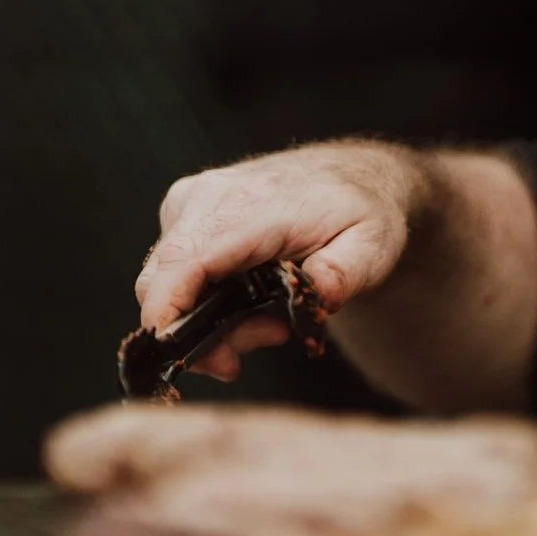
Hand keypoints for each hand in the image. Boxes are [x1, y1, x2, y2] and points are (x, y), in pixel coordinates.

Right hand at [133, 141, 425, 381]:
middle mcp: (207, 198)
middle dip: (203, 335)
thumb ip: (346, 272)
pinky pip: (171, 272)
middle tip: (269, 339)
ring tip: (271, 324)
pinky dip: (202, 300)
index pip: (183, 264)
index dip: (167, 316)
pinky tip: (250, 303)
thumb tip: (320, 294)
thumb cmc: (361, 212)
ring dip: (208, 321)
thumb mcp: (373, 246)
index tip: (184, 359)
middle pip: (163, 285)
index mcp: (250, 205)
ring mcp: (191, 202)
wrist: (349, 176)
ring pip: (165, 284)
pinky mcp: (185, 211)